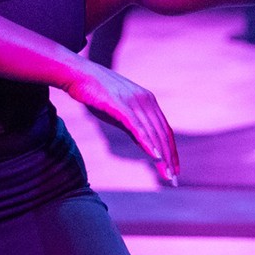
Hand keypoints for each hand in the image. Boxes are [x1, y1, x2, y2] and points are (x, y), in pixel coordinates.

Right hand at [62, 59, 178, 184]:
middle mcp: (146, 100)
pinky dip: (147, 142)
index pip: (165, 130)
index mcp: (148, 101)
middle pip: (162, 133)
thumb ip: (134, 128)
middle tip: (173, 180)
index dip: (172, 151)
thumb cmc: (98, 94)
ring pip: (153, 133)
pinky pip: (137, 126)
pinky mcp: (121, 105)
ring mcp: (134, 101)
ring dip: (162, 156)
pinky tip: (155, 156)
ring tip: (167, 175)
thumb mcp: (120, 113)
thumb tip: (148, 148)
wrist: (79, 74)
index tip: (175, 170)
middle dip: (170, 158)